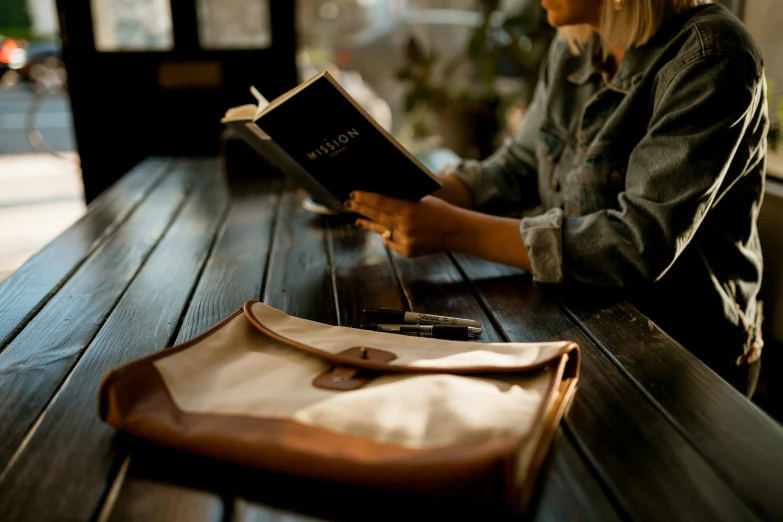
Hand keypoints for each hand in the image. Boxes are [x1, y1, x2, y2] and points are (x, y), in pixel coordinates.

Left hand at [345, 191, 460, 256]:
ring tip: (358, 221)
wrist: (456, 231)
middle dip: (361, 210)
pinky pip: (391, 242)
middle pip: (376, 217)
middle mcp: (404, 226)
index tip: (352, 194)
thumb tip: (378, 200)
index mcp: (408, 210)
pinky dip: (388, 236)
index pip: (379, 202)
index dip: (364, 198)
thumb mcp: (420, 200)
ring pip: (381, 231)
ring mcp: (405, 241)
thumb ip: (401, 201)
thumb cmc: (439, 211)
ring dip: (369, 225)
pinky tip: (383, 231)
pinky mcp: (407, 251)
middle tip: (348, 204)